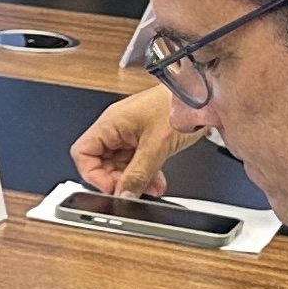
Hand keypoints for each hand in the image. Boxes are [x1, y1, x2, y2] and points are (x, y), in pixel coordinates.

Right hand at [71, 88, 198, 198]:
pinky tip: (156, 182)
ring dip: (134, 180)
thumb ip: (138, 174)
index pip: (83, 154)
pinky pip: (136, 161)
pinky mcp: (144, 138)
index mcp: (110, 123)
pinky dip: (145, 174)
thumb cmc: (180, 104)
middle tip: (133, 191)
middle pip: (101, 163)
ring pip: (120, 165)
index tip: (112, 187)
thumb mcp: (157, 146)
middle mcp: (116, 127)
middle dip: (118, 180)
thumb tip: (124, 194)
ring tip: (150, 188)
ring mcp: (130, 133)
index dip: (93, 175)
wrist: (204, 94)